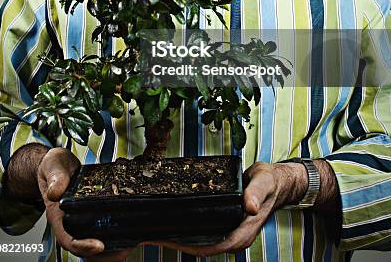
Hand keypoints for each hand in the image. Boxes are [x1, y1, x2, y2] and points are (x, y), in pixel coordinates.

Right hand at [37, 148, 126, 258]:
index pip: (67, 239)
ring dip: (112, 248)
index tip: (98, 246)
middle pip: (85, 249)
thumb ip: (56, 177)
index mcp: (58, 214)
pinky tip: (129, 232)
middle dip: (104, 254)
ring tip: (131, 242)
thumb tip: (55, 192)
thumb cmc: (54, 166)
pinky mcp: (92, 215)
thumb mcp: (53, 165)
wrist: (56, 165)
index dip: (82, 246)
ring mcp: (81, 220)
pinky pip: (103, 230)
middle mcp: (69, 222)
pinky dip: (115, 237)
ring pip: (95, 243)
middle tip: (124, 247)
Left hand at [144, 161, 303, 255]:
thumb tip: (250, 205)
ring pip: (202, 242)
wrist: (277, 182)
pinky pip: (205, 233)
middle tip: (153, 235)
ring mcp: (231, 233)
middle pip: (202, 247)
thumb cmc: (271, 182)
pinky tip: (176, 222)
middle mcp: (235, 238)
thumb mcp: (264, 182)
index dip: (188, 246)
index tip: (167, 240)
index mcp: (243, 233)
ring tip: (157, 231)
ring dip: (181, 238)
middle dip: (178, 244)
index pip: (212, 247)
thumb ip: (257, 192)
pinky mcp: (227, 225)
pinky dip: (189, 230)